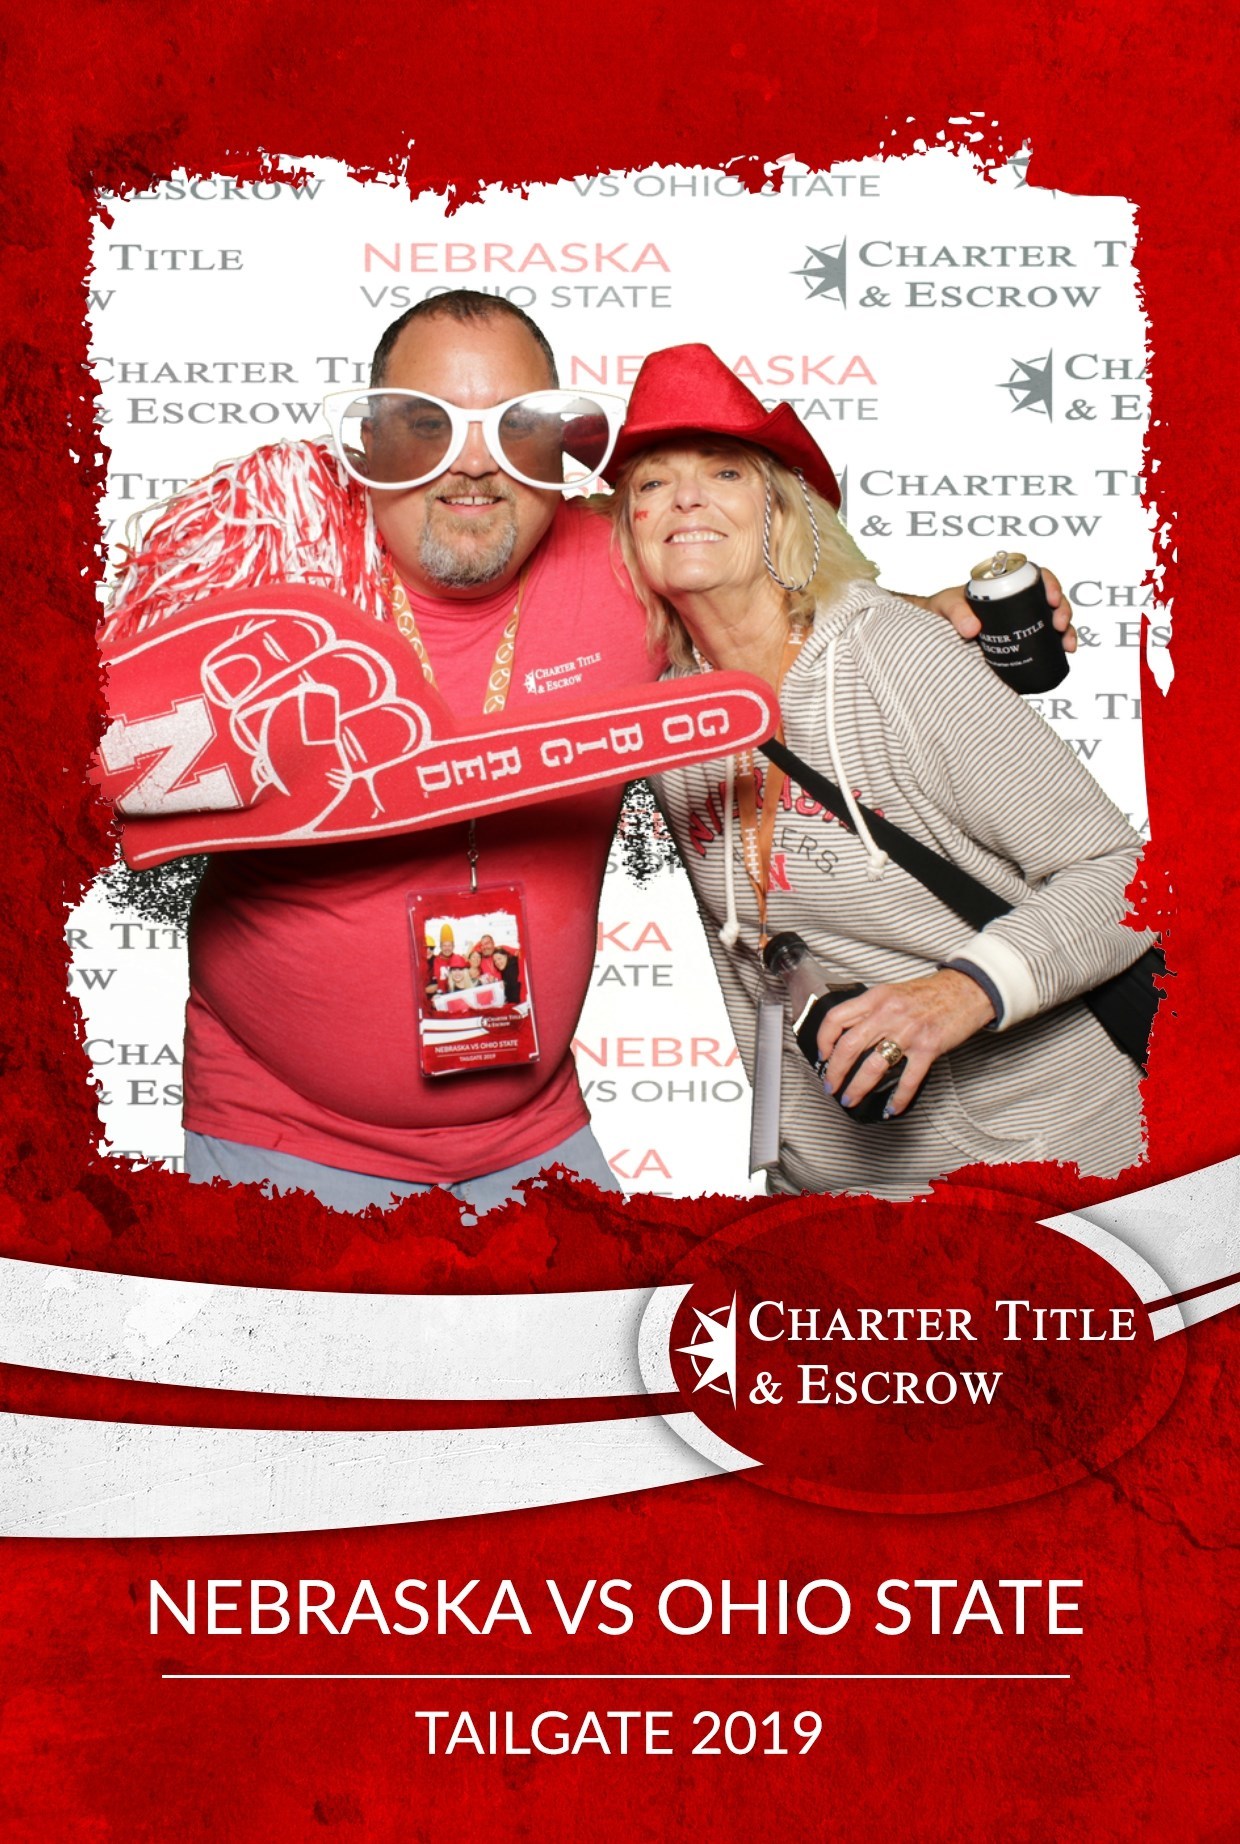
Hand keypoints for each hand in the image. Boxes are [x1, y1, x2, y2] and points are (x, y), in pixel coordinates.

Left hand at [815, 970, 995, 1116]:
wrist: (968, 990)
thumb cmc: (931, 992)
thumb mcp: (893, 992)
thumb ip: (872, 1010)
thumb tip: (850, 1034)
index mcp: (876, 998)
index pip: (837, 1018)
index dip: (823, 1039)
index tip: (822, 1055)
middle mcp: (889, 1013)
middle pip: (849, 1046)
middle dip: (835, 1071)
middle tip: (830, 1085)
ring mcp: (909, 1032)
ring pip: (873, 1066)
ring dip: (857, 1087)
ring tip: (850, 1098)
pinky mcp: (928, 1048)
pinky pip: (908, 1079)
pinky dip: (897, 1098)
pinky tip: (891, 1108)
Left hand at [922, 568, 1076, 652]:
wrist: (930, 634)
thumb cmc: (939, 611)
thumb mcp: (946, 605)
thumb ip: (955, 613)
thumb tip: (973, 629)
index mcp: (1004, 584)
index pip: (1036, 576)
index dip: (1050, 583)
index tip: (1051, 598)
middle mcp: (1018, 602)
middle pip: (1050, 599)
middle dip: (1063, 610)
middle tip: (1059, 625)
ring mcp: (1021, 622)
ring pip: (1053, 621)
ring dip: (1067, 630)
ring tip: (1067, 645)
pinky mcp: (1020, 643)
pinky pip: (1045, 642)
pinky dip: (1058, 647)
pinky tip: (1065, 654)